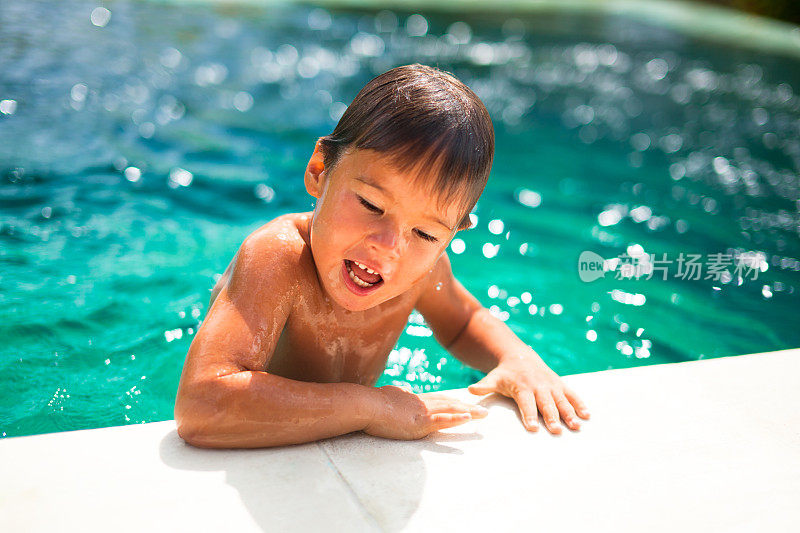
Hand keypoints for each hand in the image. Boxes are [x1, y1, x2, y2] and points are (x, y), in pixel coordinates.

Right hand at [364, 385, 488, 439]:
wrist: (365, 404)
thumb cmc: (372, 402)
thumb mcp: (388, 395)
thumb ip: (398, 393)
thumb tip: (402, 388)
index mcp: (415, 399)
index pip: (439, 400)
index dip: (454, 401)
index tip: (466, 402)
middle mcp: (422, 403)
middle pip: (450, 404)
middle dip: (467, 407)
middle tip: (484, 411)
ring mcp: (422, 412)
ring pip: (451, 410)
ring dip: (469, 413)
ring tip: (484, 415)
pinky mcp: (420, 422)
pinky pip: (442, 420)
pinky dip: (457, 418)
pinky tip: (469, 418)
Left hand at [467, 354, 589, 433]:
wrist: (519, 356)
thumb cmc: (505, 374)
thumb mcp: (493, 378)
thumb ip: (484, 385)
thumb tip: (470, 390)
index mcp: (522, 387)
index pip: (526, 403)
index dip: (530, 415)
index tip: (533, 428)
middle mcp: (538, 386)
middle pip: (546, 404)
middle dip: (552, 417)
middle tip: (557, 431)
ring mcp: (551, 385)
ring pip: (561, 400)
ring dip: (569, 413)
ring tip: (576, 426)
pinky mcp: (559, 384)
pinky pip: (571, 394)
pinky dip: (579, 404)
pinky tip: (587, 415)